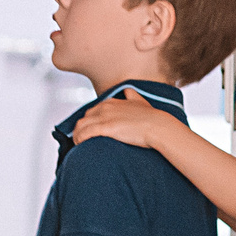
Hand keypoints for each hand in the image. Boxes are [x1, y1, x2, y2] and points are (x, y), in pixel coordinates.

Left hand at [69, 87, 185, 149]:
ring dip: (77, 135)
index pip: (92, 111)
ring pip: (81, 126)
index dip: (89, 122)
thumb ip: (132, 96)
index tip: (89, 131)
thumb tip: (127, 90)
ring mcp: (105, 117)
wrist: (158, 126)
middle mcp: (105, 107)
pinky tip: (80, 146)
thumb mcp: (140, 101)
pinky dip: (80, 139)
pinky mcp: (105, 128)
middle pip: (84, 118)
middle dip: (81, 129)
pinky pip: (85, 133)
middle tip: (82, 141)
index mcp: (112, 102)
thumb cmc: (152, 117)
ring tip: (79, 145)